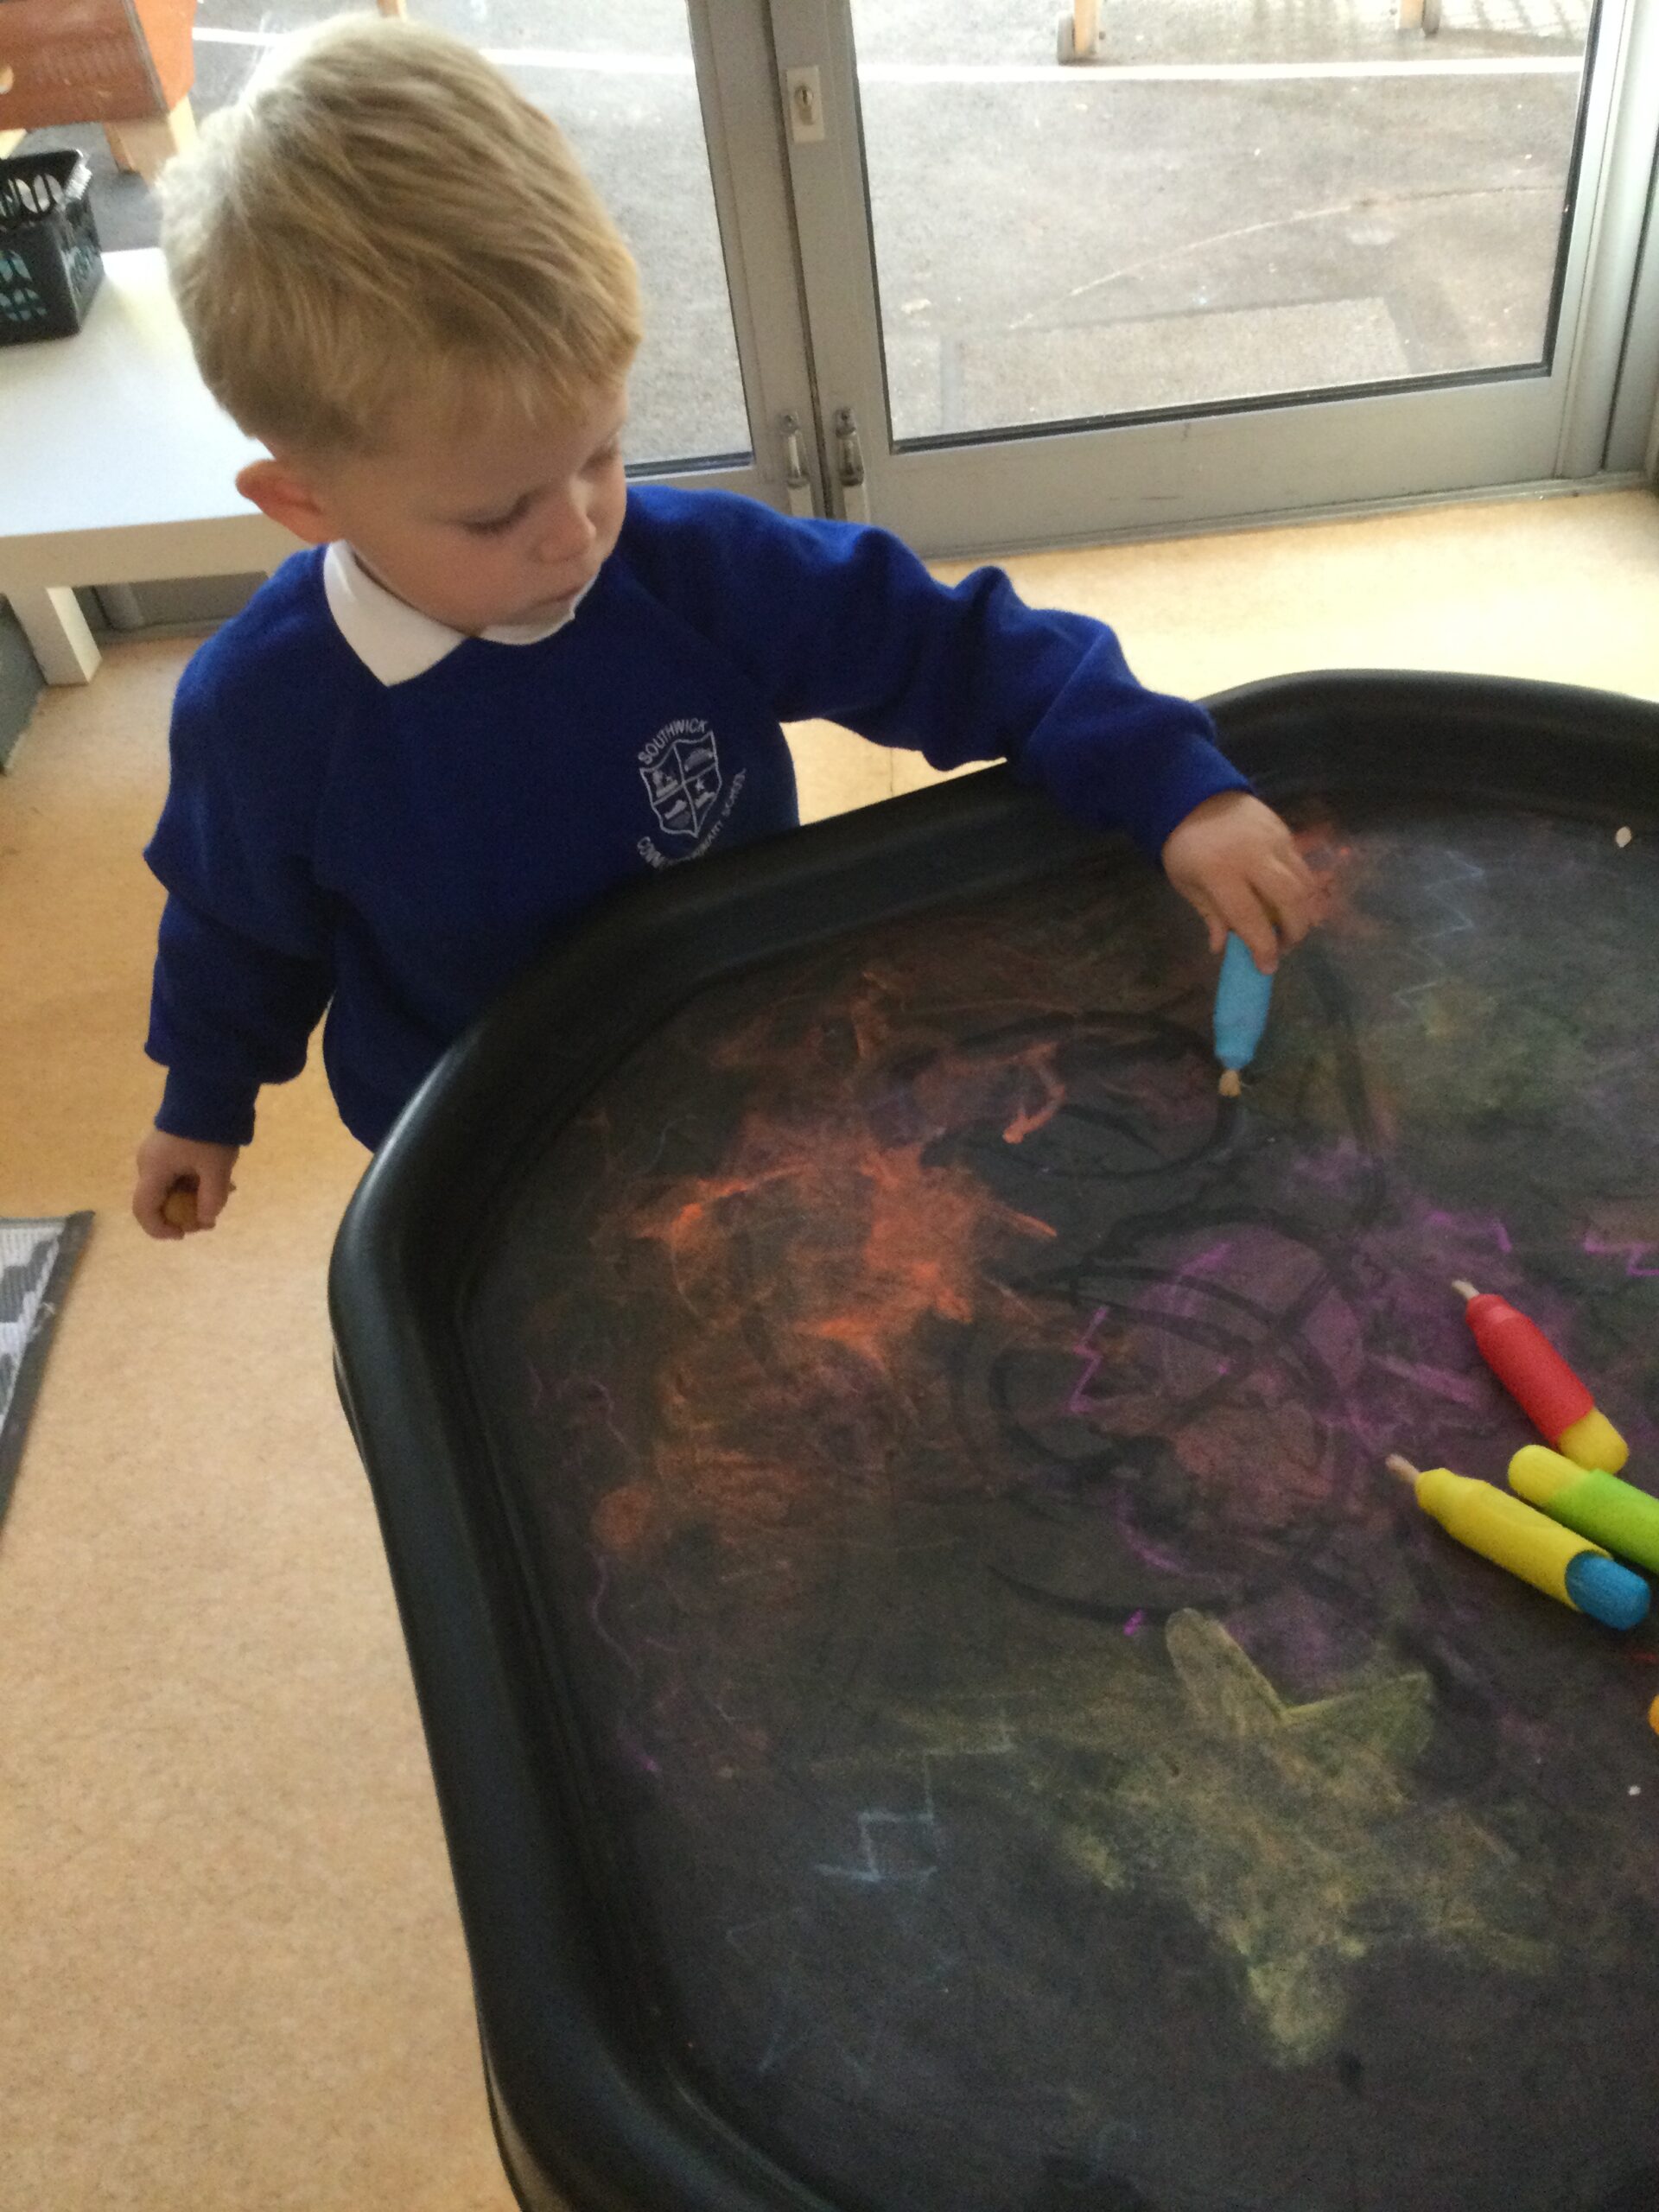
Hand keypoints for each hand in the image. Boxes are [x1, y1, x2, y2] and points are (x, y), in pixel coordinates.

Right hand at [132, 1129, 240, 1241]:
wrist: (210, 1089)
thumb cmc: (209, 1131)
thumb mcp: (216, 1169)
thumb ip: (211, 1198)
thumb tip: (205, 1220)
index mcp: (153, 1169)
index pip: (143, 1210)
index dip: (159, 1229)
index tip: (182, 1235)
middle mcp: (149, 1163)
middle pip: (159, 1200)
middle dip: (184, 1214)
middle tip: (210, 1219)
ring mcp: (158, 1152)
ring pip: (172, 1186)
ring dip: (194, 1197)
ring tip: (225, 1194)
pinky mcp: (171, 1144)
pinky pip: (178, 1172)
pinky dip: (196, 1181)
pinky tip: (222, 1180)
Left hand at [1161, 791, 1321, 973]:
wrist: (1195, 797)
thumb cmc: (1185, 847)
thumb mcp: (1188, 884)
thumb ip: (1211, 915)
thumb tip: (1223, 947)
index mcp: (1219, 872)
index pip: (1249, 917)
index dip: (1262, 947)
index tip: (1268, 967)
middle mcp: (1252, 856)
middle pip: (1290, 899)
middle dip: (1296, 930)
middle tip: (1285, 946)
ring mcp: (1273, 841)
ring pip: (1304, 882)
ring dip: (1304, 910)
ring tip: (1289, 927)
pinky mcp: (1285, 831)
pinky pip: (1302, 866)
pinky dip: (1303, 889)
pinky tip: (1291, 902)